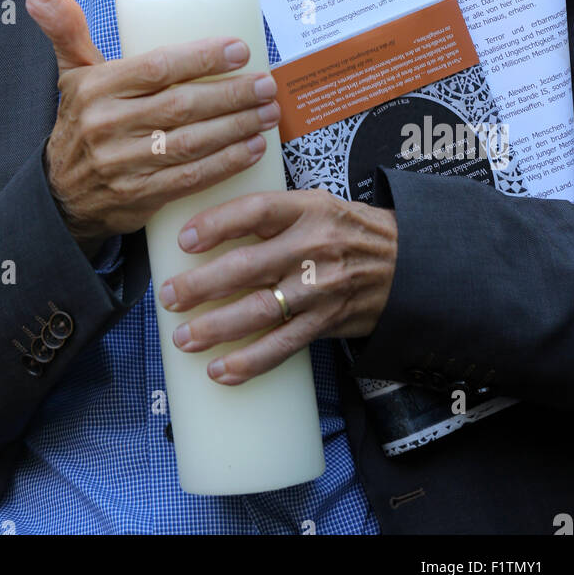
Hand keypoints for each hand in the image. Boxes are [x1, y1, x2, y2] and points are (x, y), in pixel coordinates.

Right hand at [24, 0, 281, 244]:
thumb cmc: (81, 122)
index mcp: (96, 88)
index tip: (240, 50)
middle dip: (231, 94)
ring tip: (268, 112)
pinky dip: (225, 163)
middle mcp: (107, 126)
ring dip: (237, 127)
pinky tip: (252, 148)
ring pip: (191, 142)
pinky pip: (190, 178)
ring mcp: (123, 164)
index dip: (202, 58)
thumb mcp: (72, 74)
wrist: (60, 194)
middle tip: (267, 83)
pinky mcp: (139, 197)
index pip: (157, 67)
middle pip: (182, 106)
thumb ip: (67, 31)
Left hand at [157, 187, 397, 383]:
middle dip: (201, 285)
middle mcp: (313, 248)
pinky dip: (250, 362)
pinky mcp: (326, 323)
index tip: (184, 240)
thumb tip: (207, 224)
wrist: (405, 263)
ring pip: (261, 310)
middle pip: (248, 267)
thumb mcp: (315, 204)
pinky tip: (221, 370)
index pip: (256, 212)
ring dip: (216, 328)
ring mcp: (320, 289)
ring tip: (183, 337)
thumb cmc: (347, 230)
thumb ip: (270, 213)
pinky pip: (283, 346)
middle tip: (168, 296)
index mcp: (307, 209)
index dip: (217, 224)